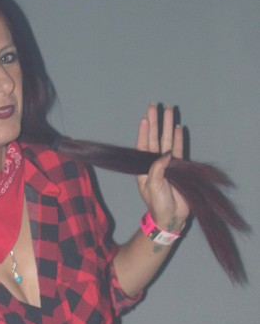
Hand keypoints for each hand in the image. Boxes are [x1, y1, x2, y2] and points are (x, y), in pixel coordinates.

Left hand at [136, 103, 189, 230]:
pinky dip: (178, 140)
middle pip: (155, 139)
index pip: (143, 146)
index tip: (145, 118)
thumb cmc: (158, 204)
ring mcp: (167, 165)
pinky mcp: (179, 168)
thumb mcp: (153, 186)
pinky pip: (178, 150)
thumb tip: (165, 153)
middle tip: (154, 106)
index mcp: (144, 169)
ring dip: (167, 127)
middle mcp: (154, 164)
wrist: (171, 217)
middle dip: (155, 123)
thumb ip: (157, 169)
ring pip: (167, 141)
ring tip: (169, 111)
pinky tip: (178, 128)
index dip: (144, 132)